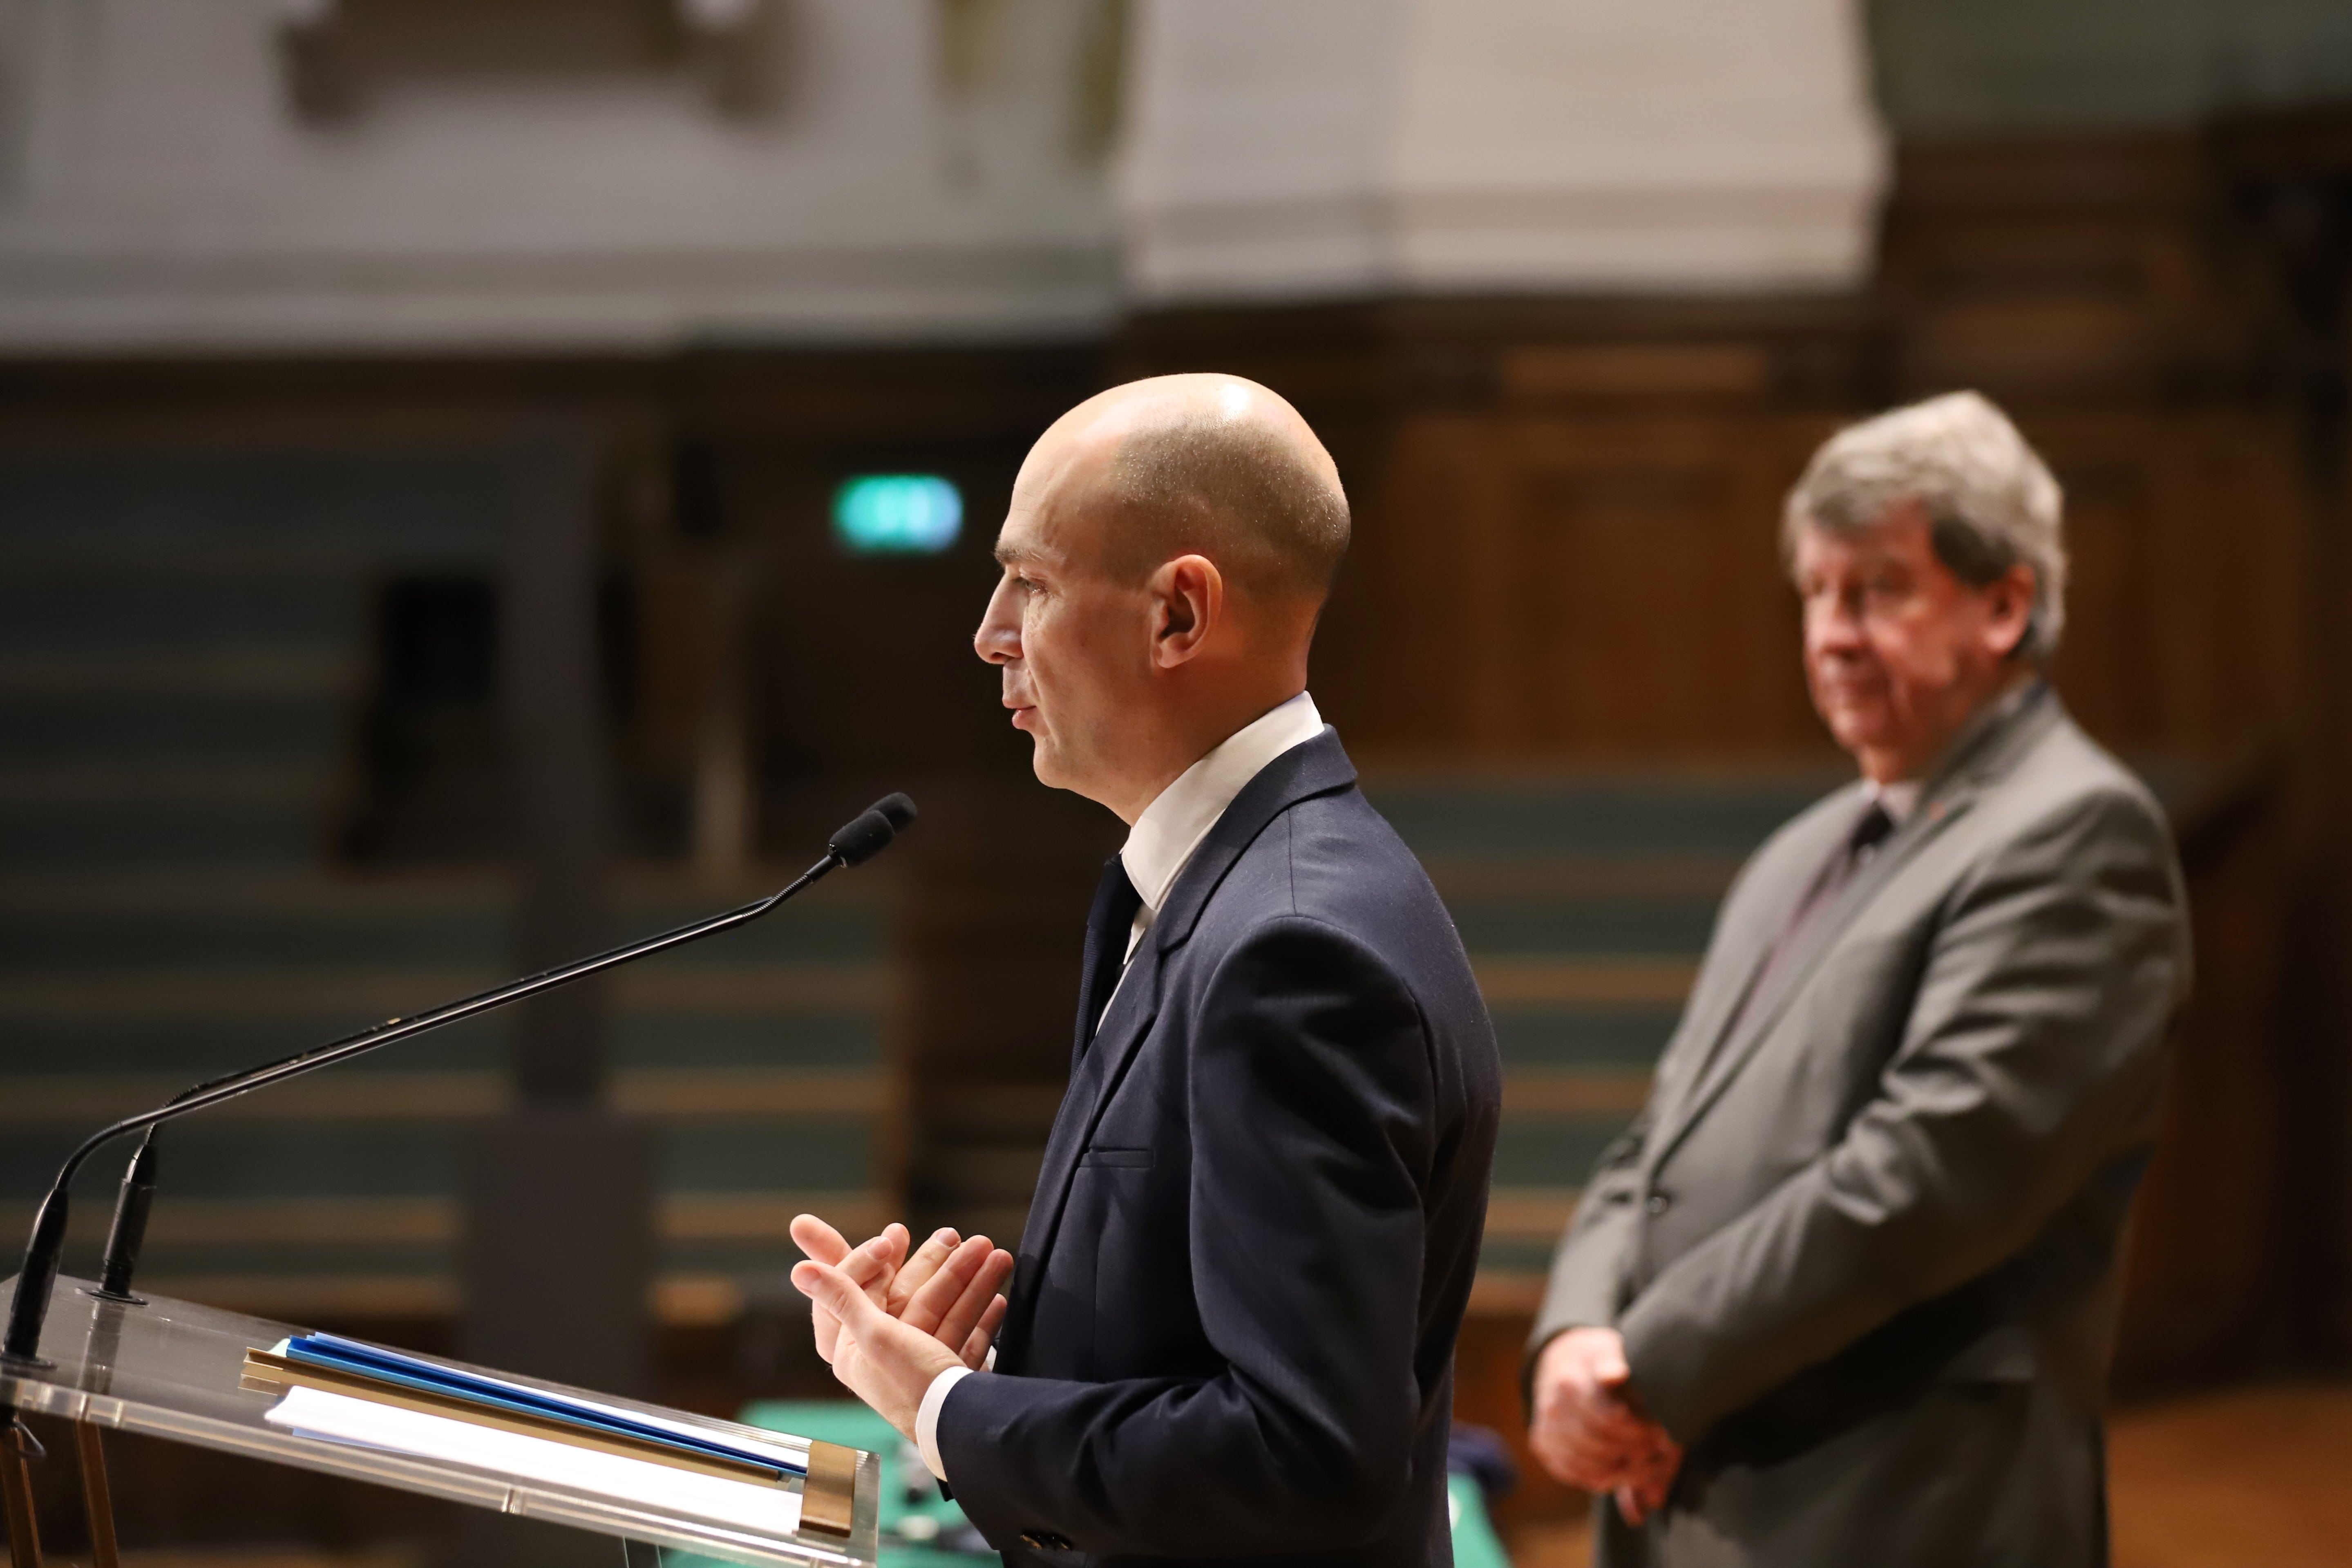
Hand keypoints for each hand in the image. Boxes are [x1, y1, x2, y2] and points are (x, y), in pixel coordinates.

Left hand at [792, 1233, 1014, 1437]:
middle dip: (936, 1264)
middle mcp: (885, 1356)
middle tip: (954, 1235)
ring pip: (945, 1311)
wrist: (960, 1428)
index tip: (894, 1237)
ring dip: (970, 1282)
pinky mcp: (950, 1375)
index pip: (859, 1292)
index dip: (874, 1261)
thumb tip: (799, 1270)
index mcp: (855, 1350)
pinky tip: (998, 1299)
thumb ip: (843, 1297)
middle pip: (910, 1298)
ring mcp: (920, 1366)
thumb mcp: (874, 1335)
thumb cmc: (913, 1386)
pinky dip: (982, 1318)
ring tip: (996, 1254)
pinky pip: (966, 1338)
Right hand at [1528, 1328, 1681, 1518]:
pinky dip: (1607, 1480)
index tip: (1660, 1430)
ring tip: (1650, 1462)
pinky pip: (1579, 1476)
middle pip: (1601, 1445)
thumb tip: (1616, 1373)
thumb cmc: (1596, 1360)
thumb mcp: (1607, 1351)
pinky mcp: (1545, 1449)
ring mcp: (1546, 1432)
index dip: (1637, 1429)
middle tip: (1661, 1450)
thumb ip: (1613, 1362)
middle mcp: (1552, 1409)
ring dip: (1626, 1471)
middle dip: (1636, 1451)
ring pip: (1591, 1467)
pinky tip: (1628, 1469)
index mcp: (1568, 1382)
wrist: (1563, 1363)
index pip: (1607, 1418)